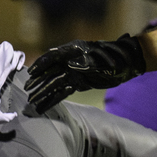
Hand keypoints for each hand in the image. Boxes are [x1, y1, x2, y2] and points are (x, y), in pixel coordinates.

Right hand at [25, 33, 146, 112]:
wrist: (129, 64)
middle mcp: (70, 61)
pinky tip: (44, 106)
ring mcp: (73, 72)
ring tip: (32, 103)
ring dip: (44, 93)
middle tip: (27, 91)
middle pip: (51, 71)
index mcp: (74, 50)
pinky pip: (63, 92)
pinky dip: (54, 99)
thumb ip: (87, 63)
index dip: (42, 64)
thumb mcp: (103, 59)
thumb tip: (71, 66)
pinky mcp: (78, 83)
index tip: (32, 72)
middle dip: (38, 82)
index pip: (54, 56)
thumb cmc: (118, 57)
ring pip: (54, 83)